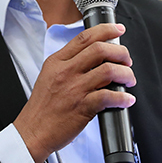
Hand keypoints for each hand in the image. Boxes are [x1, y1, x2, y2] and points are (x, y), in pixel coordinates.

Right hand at [13, 23, 134, 162]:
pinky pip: (108, 97)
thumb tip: (94, 57)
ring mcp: (74, 89)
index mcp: (57, 62)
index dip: (105, 30)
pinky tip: (126, 100)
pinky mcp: (82, 107)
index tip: (118, 30)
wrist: (32, 132)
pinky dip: (122, 98)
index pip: (84, 37)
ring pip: (108, 71)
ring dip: (125, 74)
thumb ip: (68, 64)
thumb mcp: (49, 76)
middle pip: (99, 49)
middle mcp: (66, 72)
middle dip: (120, 52)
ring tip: (129, 79)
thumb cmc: (42, 108)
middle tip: (126, 60)